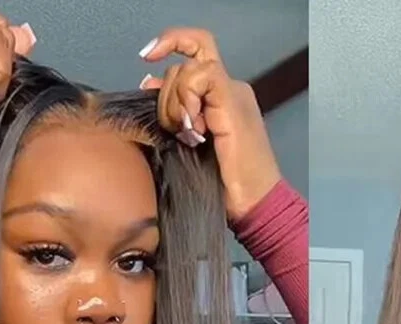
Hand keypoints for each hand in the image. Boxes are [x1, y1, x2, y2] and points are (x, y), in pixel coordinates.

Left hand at [140, 28, 281, 220]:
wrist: (255, 203)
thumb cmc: (226, 185)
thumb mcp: (189, 143)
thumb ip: (174, 111)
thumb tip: (149, 83)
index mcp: (221, 98)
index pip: (194, 52)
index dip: (169, 43)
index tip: (146, 58)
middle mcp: (230, 90)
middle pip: (186, 61)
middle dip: (166, 94)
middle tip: (176, 130)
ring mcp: (233, 93)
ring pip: (189, 68)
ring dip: (176, 102)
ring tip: (188, 135)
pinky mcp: (232, 100)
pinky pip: (200, 77)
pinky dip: (187, 99)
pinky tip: (194, 128)